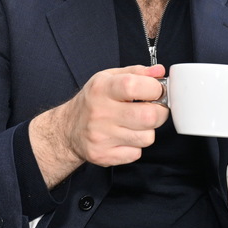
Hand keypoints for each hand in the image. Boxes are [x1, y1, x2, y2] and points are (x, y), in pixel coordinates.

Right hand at [29, 64, 168, 187]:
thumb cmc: (93, 101)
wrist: (67, 129)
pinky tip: (125, 137)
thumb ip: (137, 72)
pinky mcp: (103, 156)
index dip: (155, 88)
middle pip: (148, 117)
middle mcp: (100, 113)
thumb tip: (159, 71)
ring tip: (136, 124)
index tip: (156, 90)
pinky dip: (135, 146)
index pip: (134, 86)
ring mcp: (101, 137)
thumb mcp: (109, 78)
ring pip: (147, 138)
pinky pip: (136, 153)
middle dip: (159, 112)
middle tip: (153, 109)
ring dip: (147, 131)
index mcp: (102, 89)